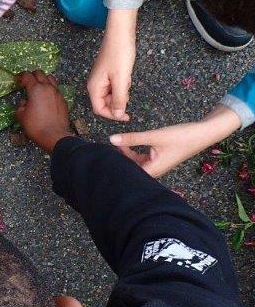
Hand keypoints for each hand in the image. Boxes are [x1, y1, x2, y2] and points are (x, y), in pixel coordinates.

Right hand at [15, 70, 73, 153]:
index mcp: (36, 89)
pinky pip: (56, 89)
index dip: (20, 76)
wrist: (54, 136)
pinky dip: (50, 90)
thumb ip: (21, 105)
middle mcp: (48, 88)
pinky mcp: (63, 100)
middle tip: (26, 83)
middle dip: (32, 75)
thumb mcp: (21, 116)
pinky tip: (46, 99)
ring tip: (38, 88)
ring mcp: (57, 93)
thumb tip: (25, 102)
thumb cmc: (35, 126)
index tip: (17, 80)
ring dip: (43, 80)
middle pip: (40, 73)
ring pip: (51, 78)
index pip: (27, 76)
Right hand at [88, 8, 136, 121]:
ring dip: (121, 92)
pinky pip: (115, 86)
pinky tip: (126, 75)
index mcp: (94, 87)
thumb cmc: (119, 54)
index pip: (99, 109)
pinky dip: (122, 85)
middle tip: (128, 93)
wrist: (120, 34)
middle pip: (104, 103)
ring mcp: (101, 79)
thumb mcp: (122, 79)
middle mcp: (95, 84)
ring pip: (111, 95)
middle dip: (117, 102)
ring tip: (127, 79)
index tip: (126, 116)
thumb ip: (119, 99)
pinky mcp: (108, 73)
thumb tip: (117, 114)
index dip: (112, 115)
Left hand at [109, 104, 241, 176]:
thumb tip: (111, 139)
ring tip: (114, 144)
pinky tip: (125, 144)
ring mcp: (156, 166)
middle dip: (118, 160)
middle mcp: (154, 171)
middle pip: (130, 169)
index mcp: (153, 170)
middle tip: (105, 149)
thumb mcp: (154, 136)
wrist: (203, 133)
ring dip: (125, 155)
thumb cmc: (181, 136)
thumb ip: (132, 138)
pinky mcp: (158, 159)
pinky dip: (132, 153)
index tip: (102, 157)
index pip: (128, 173)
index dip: (115, 167)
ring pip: (134, 163)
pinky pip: (140, 159)